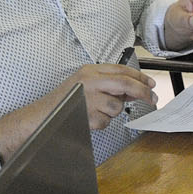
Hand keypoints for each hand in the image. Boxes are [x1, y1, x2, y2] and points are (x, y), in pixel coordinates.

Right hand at [0, 63, 156, 160]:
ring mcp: (87, 98)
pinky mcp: (86, 115)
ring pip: (116, 106)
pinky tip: (88, 118)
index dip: (140, 77)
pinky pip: (106, 121)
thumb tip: (135, 90)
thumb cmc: (64, 101)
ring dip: (112, 112)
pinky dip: (101, 123)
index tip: (151, 84)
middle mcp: (89, 82)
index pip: (122, 70)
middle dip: (142, 91)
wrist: (40, 116)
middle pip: (124, 84)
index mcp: (90, 71)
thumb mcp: (87, 85)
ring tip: (94, 111)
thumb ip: (110, 85)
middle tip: (152, 98)